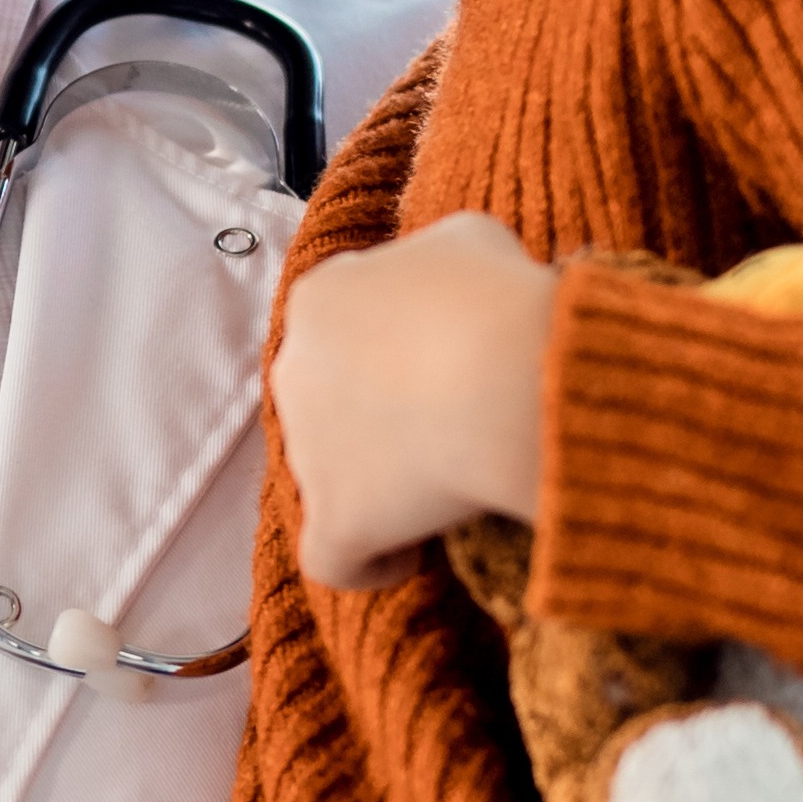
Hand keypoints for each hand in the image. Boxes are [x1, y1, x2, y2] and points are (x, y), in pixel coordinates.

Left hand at [269, 212, 559, 586]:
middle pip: (330, 399)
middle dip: (377, 415)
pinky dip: (369, 562)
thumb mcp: (469, 240)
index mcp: (320, 297)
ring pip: (331, 474)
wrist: (507, 373)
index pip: (344, 327)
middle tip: (448, 427)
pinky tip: (407, 557)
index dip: (392, 350)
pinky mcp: (334, 520)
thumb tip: (450, 285)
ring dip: (378, 483)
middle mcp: (295, 370)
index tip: (442, 367)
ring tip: (447, 490)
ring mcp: (307, 451)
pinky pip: (333, 559)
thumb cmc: (497, 298)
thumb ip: (436, 260)